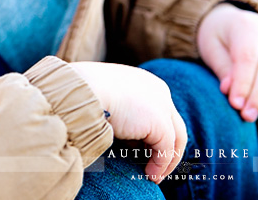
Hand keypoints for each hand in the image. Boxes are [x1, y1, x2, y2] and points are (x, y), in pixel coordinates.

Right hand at [71, 61, 185, 182]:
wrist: (82, 92)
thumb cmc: (85, 92)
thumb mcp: (108, 97)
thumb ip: (122, 110)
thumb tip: (124, 132)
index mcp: (146, 82)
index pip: (161, 110)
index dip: (154, 132)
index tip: (144, 149)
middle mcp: (159, 91)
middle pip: (174, 125)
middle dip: (167, 148)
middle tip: (156, 165)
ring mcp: (163, 106)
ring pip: (176, 139)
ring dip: (166, 161)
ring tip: (153, 174)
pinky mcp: (160, 124)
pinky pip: (166, 151)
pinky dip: (160, 165)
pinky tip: (150, 174)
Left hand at [197, 3, 257, 121]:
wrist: (229, 24)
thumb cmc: (216, 38)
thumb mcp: (211, 49)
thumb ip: (222, 69)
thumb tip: (230, 91)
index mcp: (246, 25)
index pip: (248, 57)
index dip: (243, 83)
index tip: (235, 104)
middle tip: (246, 116)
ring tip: (253, 112)